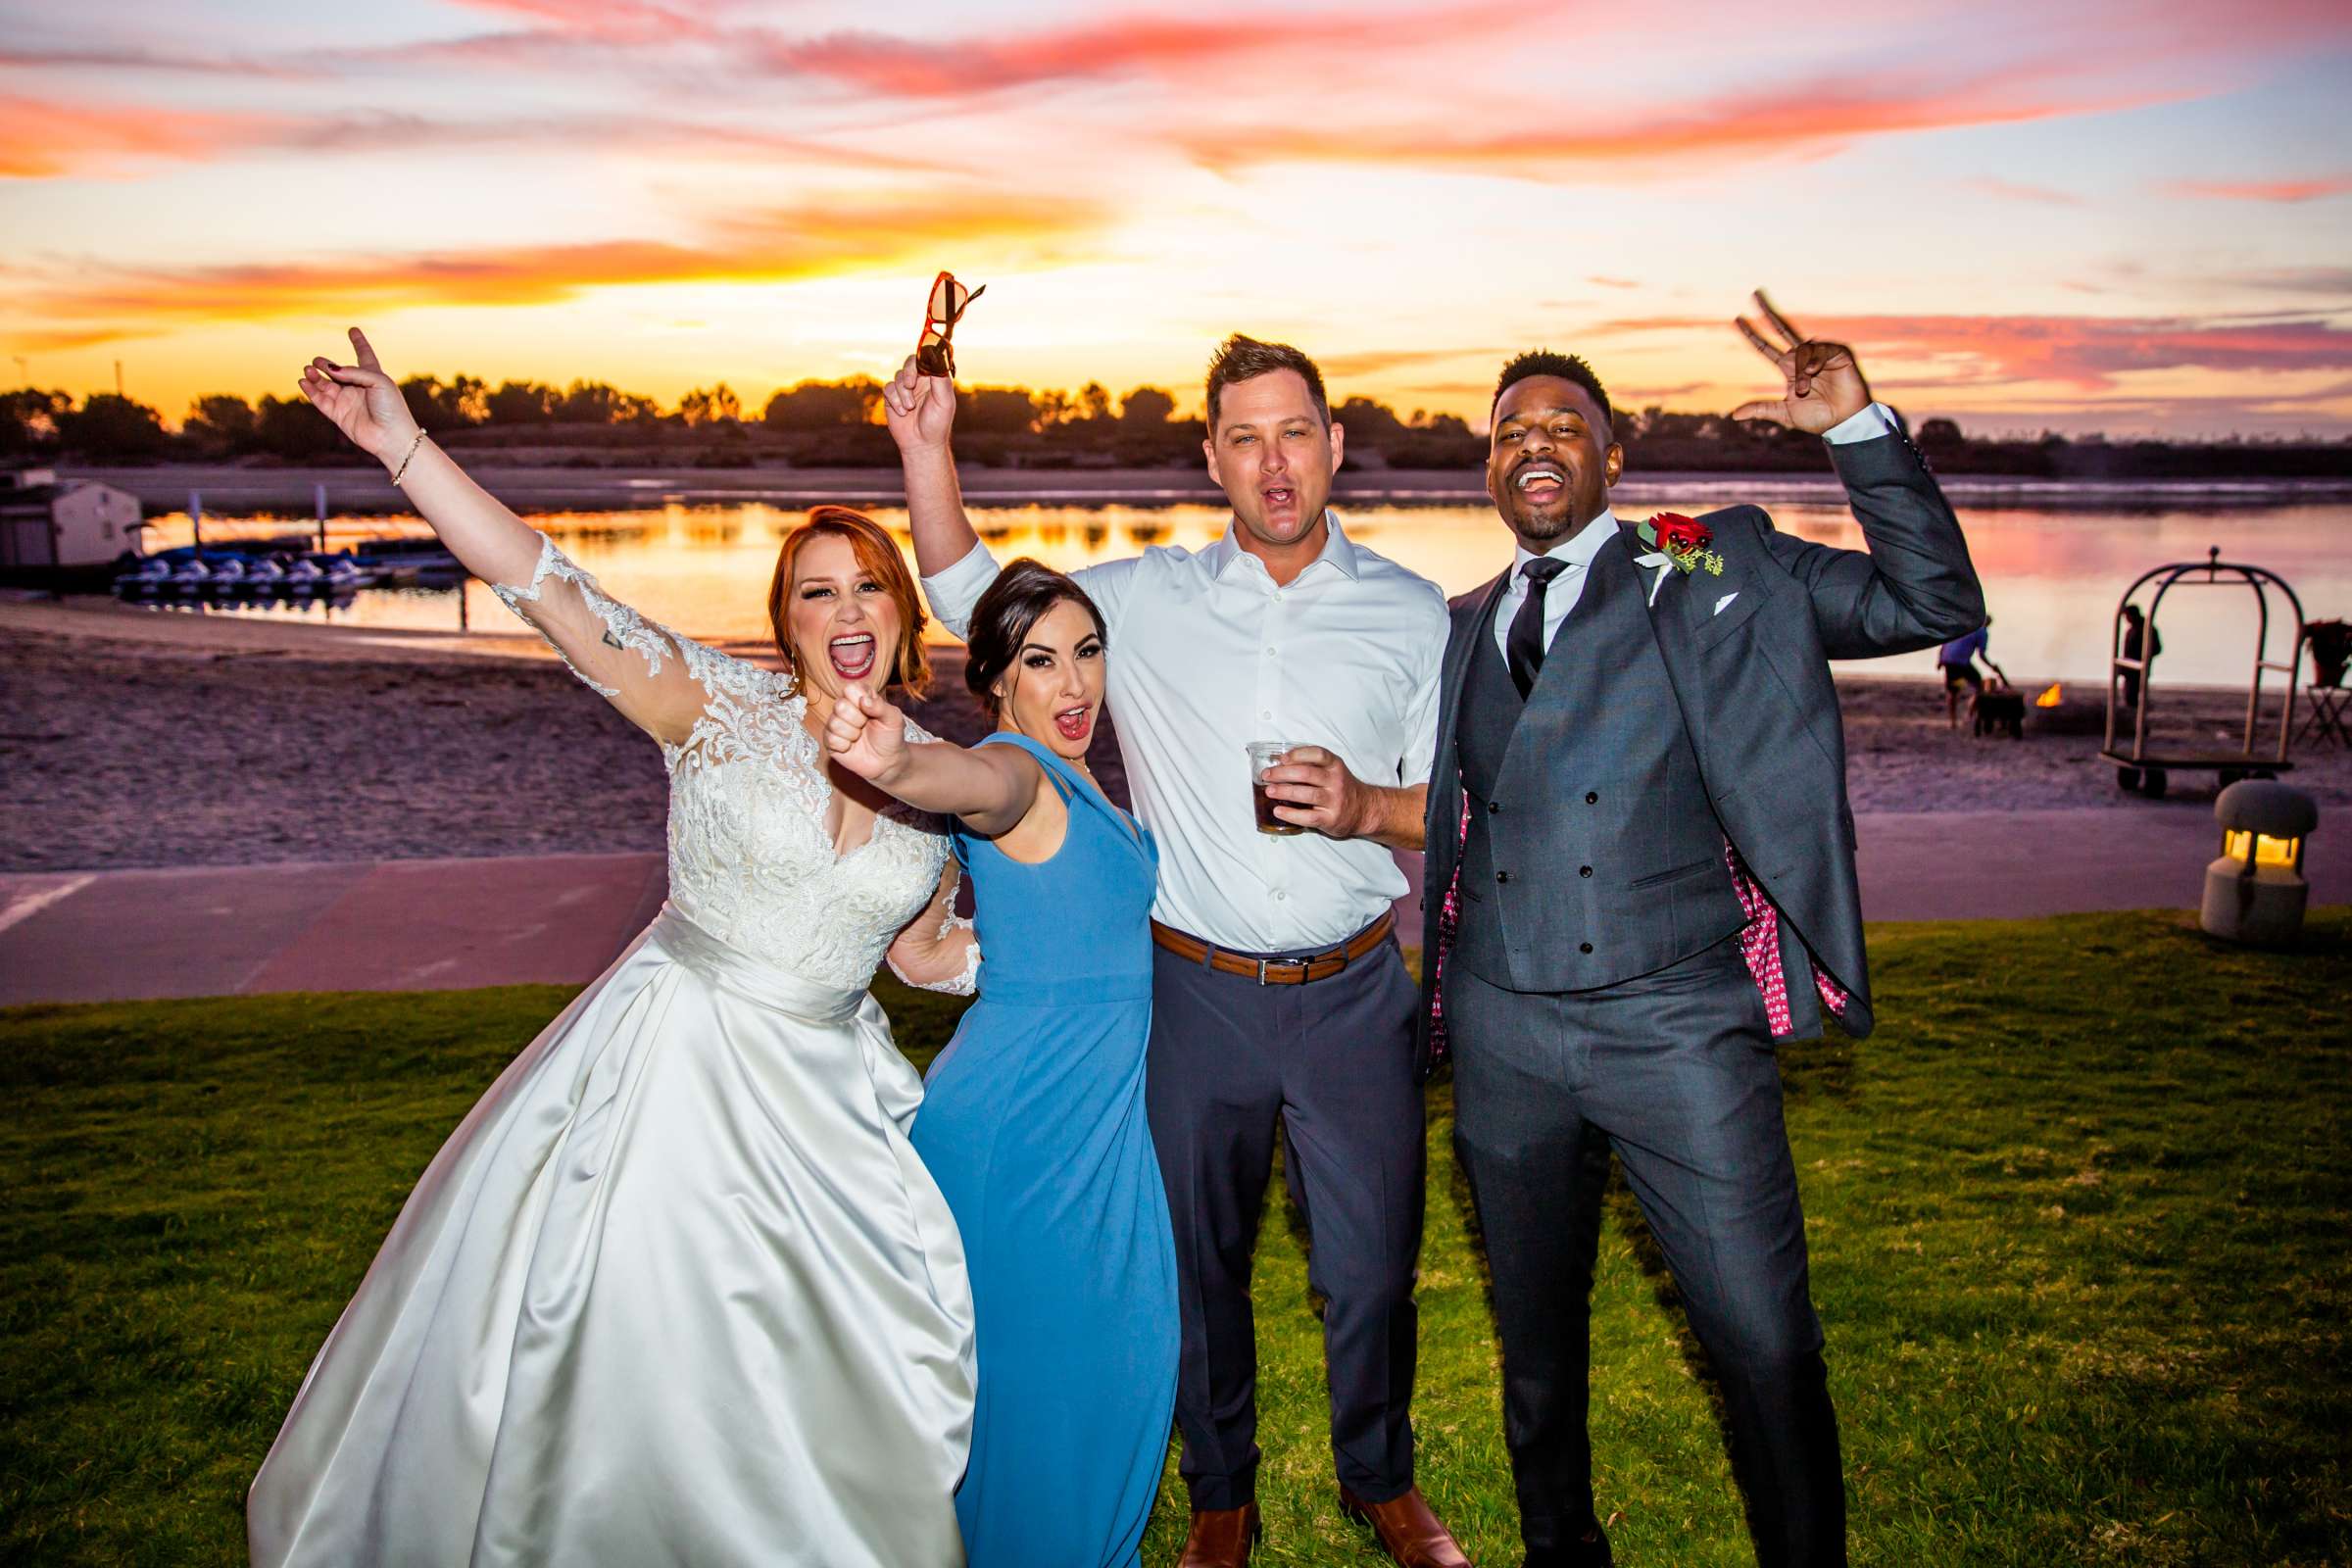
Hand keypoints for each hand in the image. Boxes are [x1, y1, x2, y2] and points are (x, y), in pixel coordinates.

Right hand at [296, 327, 420, 465]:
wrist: (392, 437)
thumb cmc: (392, 408)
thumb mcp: (378, 382)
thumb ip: (354, 372)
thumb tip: (330, 370)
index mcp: (373, 376)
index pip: (364, 355)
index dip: (359, 343)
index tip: (353, 330)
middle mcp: (358, 387)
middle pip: (337, 371)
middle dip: (325, 365)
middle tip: (318, 362)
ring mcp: (347, 401)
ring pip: (325, 385)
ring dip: (315, 377)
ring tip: (309, 370)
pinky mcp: (339, 414)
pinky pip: (321, 400)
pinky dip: (311, 391)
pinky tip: (304, 382)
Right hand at [823, 688, 910, 782]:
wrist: (887, 761)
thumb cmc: (890, 736)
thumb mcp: (894, 718)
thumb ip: (881, 706)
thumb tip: (863, 700)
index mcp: (859, 696)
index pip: (850, 689)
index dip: (861, 701)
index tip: (872, 712)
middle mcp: (844, 707)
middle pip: (840, 706)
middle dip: (858, 720)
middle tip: (866, 726)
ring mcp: (835, 723)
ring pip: (834, 723)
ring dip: (852, 734)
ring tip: (860, 736)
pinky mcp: (829, 740)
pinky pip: (831, 739)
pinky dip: (845, 746)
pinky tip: (851, 746)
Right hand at [882, 354, 957, 453]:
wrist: (921, 444)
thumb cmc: (937, 423)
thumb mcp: (944, 401)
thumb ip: (941, 379)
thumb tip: (937, 357)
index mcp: (934, 378)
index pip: (927, 358)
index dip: (921, 359)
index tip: (920, 367)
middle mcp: (920, 380)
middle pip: (910, 362)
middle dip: (909, 372)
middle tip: (911, 385)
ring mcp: (905, 388)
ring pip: (898, 377)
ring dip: (903, 393)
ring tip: (910, 408)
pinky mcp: (892, 397)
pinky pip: (888, 388)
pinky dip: (894, 400)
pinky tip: (902, 412)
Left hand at [1260, 746, 1372, 838]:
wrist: (1364, 809)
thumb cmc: (1341, 788)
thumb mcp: (1333, 771)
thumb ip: (1312, 766)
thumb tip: (1279, 764)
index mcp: (1335, 765)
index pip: (1317, 754)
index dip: (1298, 755)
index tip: (1282, 758)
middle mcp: (1336, 781)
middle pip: (1306, 773)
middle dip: (1282, 774)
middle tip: (1267, 776)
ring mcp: (1334, 800)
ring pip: (1306, 794)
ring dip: (1284, 791)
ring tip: (1269, 791)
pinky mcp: (1331, 818)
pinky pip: (1308, 816)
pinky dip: (1290, 814)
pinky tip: (1278, 810)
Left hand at [1730, 291, 1871, 434]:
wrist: (1844, 421)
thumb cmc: (1819, 418)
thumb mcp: (1785, 413)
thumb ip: (1762, 409)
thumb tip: (1735, 415)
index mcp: (1788, 369)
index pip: (1765, 348)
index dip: (1752, 335)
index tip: (1737, 320)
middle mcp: (1802, 357)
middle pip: (1782, 328)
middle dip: (1767, 311)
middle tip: (1754, 293)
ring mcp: (1819, 353)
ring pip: (1801, 348)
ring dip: (1801, 370)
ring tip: (1806, 389)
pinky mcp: (1837, 352)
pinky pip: (1820, 349)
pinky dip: (1815, 361)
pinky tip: (1816, 372)